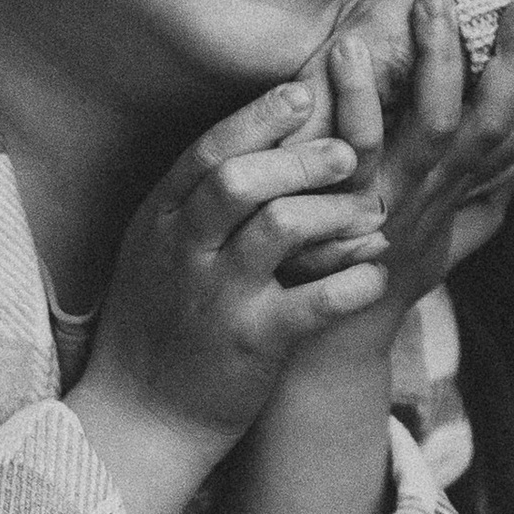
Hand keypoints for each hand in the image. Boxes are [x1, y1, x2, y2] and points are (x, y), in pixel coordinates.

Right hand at [65, 85, 390, 513]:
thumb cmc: (157, 324)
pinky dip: (351, 282)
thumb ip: (194, 199)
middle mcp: (185, 251)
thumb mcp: (154, 250)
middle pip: (242, 179)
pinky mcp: (252, 344)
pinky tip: (374, 272)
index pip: (209, 150)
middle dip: (303, 158)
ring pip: (280, 228)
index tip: (304, 94)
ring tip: (369, 211)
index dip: (260, 117)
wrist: (139, 420)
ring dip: (334, 211)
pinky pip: (312, 303)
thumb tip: (252, 141)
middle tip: (348, 154)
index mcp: (161, 219)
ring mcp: (217, 297)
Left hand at [317, 0, 513, 323]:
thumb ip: (482, 209)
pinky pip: (356, 145)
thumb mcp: (444, 246)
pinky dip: (355, 95)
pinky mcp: (345, 207)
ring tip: (437, 0)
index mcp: (460, 196)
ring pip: (436, 126)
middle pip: (493, 125)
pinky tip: (349, 47)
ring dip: (441, 61)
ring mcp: (394, 201)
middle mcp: (438, 196)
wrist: (330, 340)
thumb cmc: (382, 280)